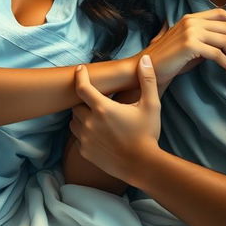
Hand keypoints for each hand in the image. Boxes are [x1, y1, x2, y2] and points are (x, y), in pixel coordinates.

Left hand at [70, 55, 160, 183]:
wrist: (142, 166)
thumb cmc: (147, 134)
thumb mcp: (151, 105)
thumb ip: (147, 80)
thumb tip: (145, 59)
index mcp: (103, 108)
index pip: (82, 87)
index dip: (80, 76)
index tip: (80, 70)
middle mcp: (89, 122)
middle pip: (77, 106)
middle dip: (84, 102)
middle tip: (96, 102)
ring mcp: (85, 139)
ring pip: (74, 122)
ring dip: (81, 117)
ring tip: (95, 117)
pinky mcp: (85, 152)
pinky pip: (78, 138)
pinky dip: (83, 134)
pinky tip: (97, 134)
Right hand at [144, 9, 225, 83]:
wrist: (149, 67)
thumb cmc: (171, 59)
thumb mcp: (190, 44)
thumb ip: (206, 39)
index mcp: (191, 17)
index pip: (221, 13)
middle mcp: (192, 21)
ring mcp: (190, 32)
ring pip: (225, 40)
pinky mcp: (190, 45)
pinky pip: (217, 54)